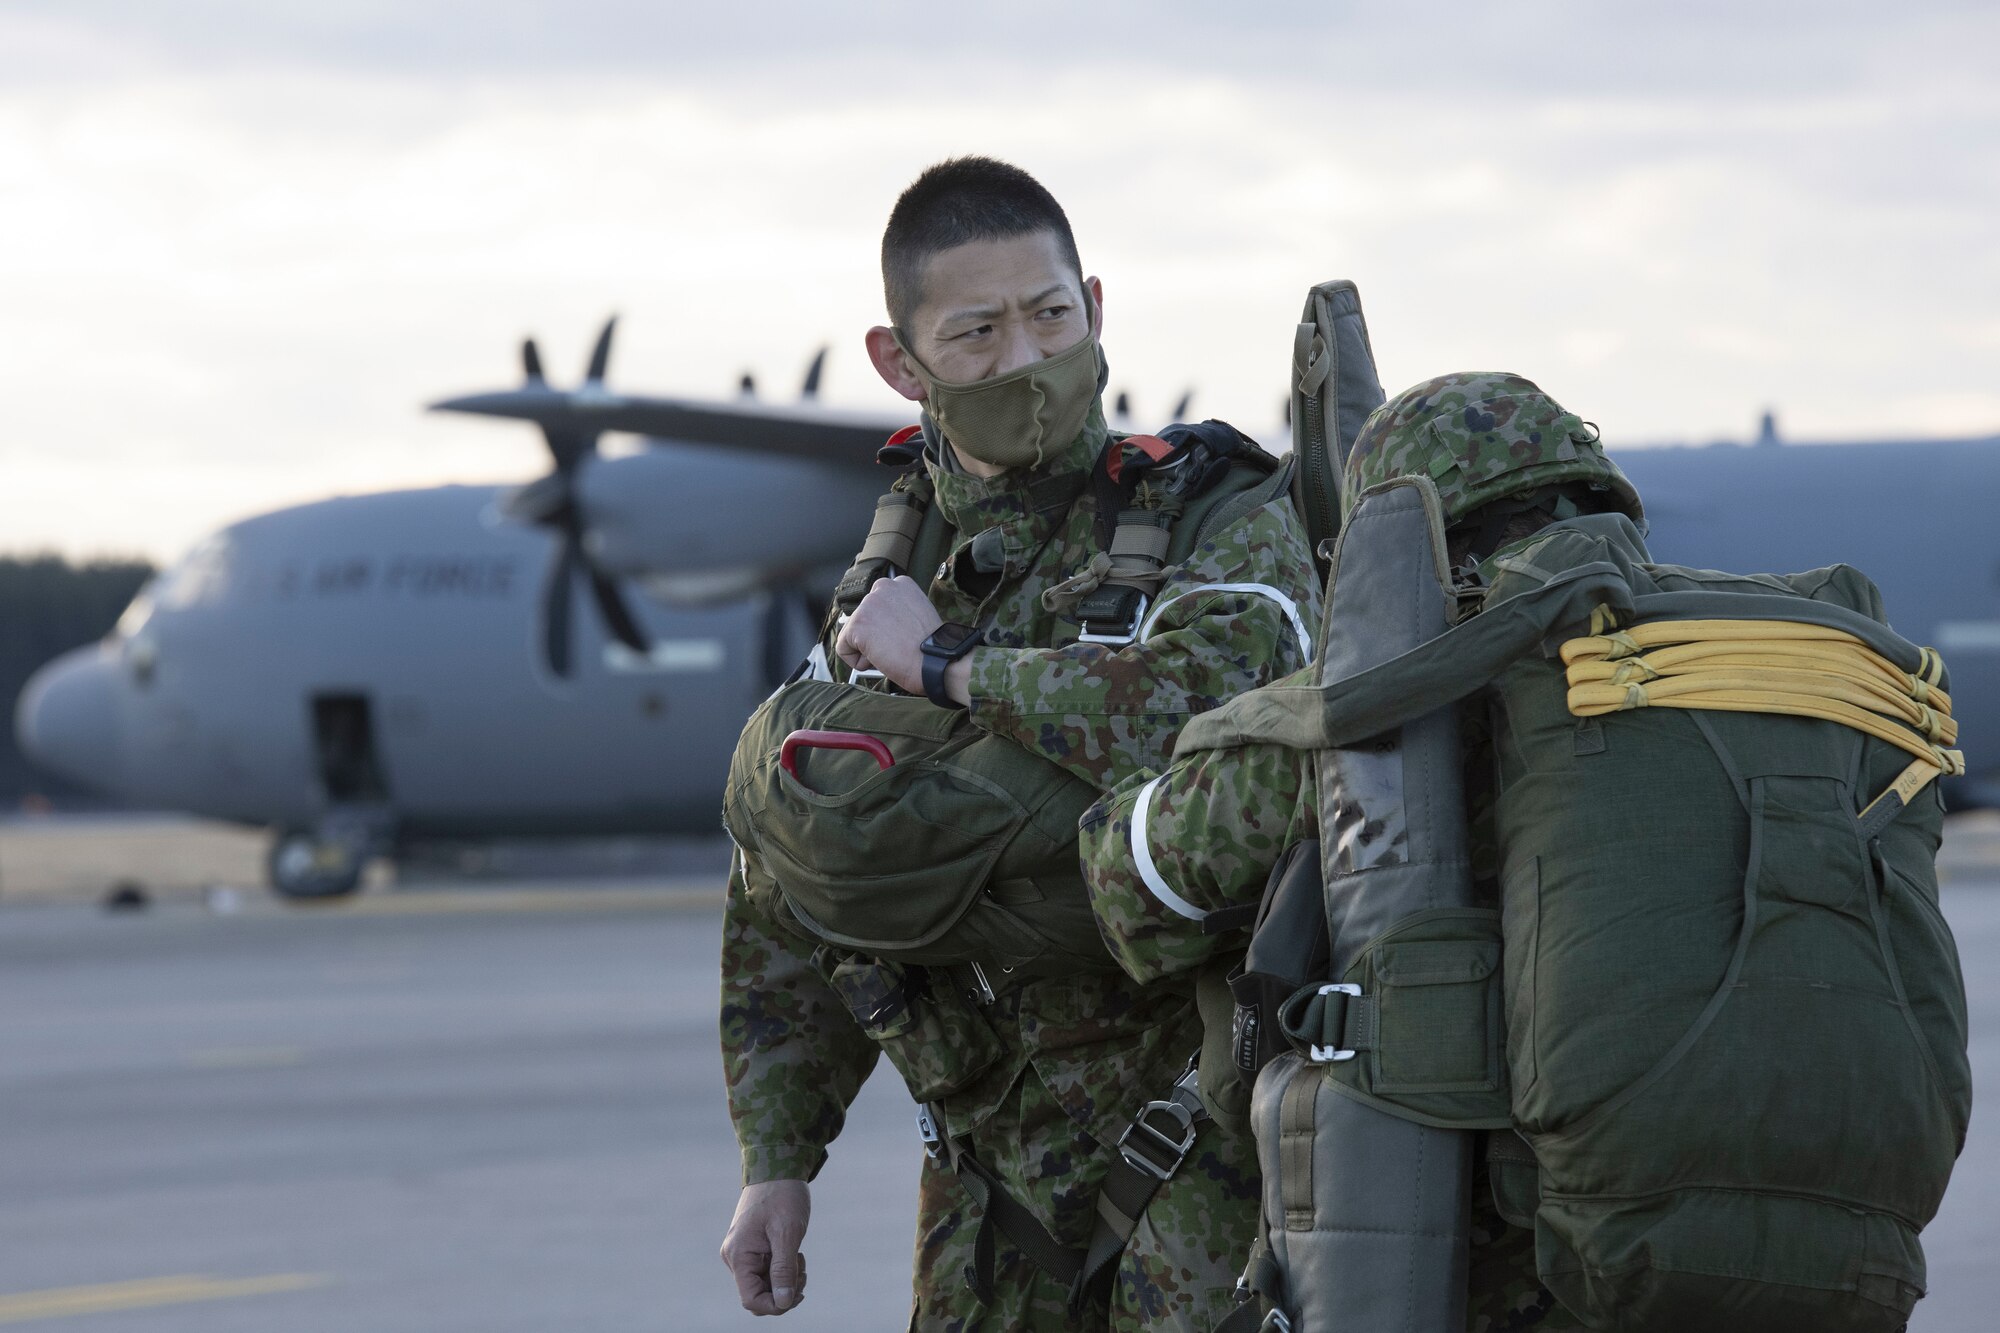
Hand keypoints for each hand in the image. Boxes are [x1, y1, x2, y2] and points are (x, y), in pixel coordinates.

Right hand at [721, 1179, 810, 1314]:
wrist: (778, 1165)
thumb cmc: (783, 1196)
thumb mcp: (787, 1233)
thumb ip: (783, 1269)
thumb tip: (784, 1303)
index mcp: (739, 1255)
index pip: (751, 1300)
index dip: (775, 1306)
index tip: (799, 1295)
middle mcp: (736, 1257)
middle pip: (757, 1294)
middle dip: (783, 1291)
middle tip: (803, 1271)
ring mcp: (743, 1252)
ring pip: (764, 1284)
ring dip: (785, 1279)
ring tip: (800, 1258)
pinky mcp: (752, 1247)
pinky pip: (766, 1270)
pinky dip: (783, 1268)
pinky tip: (795, 1253)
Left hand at [834, 575, 942, 694]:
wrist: (937, 661)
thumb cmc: (934, 647)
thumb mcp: (919, 616)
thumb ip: (898, 613)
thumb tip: (882, 627)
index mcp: (902, 584)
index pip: (878, 606)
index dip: (887, 627)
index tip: (902, 635)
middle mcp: (883, 587)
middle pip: (864, 618)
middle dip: (876, 637)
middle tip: (898, 646)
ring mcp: (868, 604)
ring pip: (853, 634)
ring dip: (869, 649)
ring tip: (893, 652)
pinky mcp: (858, 624)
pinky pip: (843, 649)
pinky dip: (858, 661)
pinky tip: (881, 659)